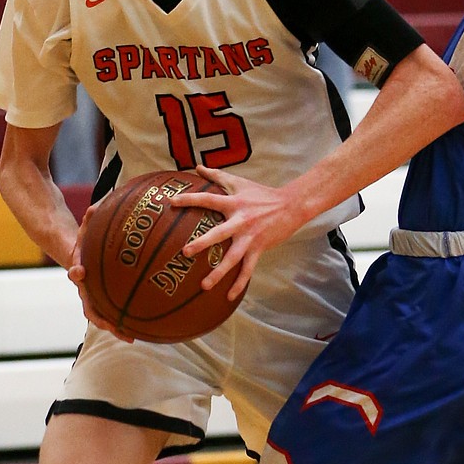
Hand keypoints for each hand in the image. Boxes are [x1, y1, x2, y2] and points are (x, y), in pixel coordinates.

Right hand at [66, 211, 126, 336]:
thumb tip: (94, 208)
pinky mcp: (107, 302)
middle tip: (111, 326)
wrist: (80, 254)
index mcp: (80, 270)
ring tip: (130, 337)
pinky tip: (144, 330)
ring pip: (102, 318)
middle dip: (100, 317)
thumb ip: (91, 219)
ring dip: (114, 328)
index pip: (76, 273)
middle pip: (89, 307)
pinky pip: (116, 314)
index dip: (77, 274)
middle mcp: (86, 289)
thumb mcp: (88, 228)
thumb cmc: (87, 240)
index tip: (80, 271)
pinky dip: (126, 323)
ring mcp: (96, 298)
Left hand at [171, 168, 304, 299]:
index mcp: (233, 203)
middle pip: (219, 234)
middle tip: (185, 252)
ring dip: (219, 273)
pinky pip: (247, 270)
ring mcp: (250, 237)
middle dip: (202, 243)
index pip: (208, 200)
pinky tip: (229, 297)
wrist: (291, 206)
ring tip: (204, 286)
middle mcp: (240, 221)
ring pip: (233, 258)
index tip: (172, 203)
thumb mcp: (239, 182)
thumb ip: (216, 175)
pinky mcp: (259, 249)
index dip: (190, 200)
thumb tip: (196, 166)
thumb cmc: (261, 194)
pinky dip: (239, 284)